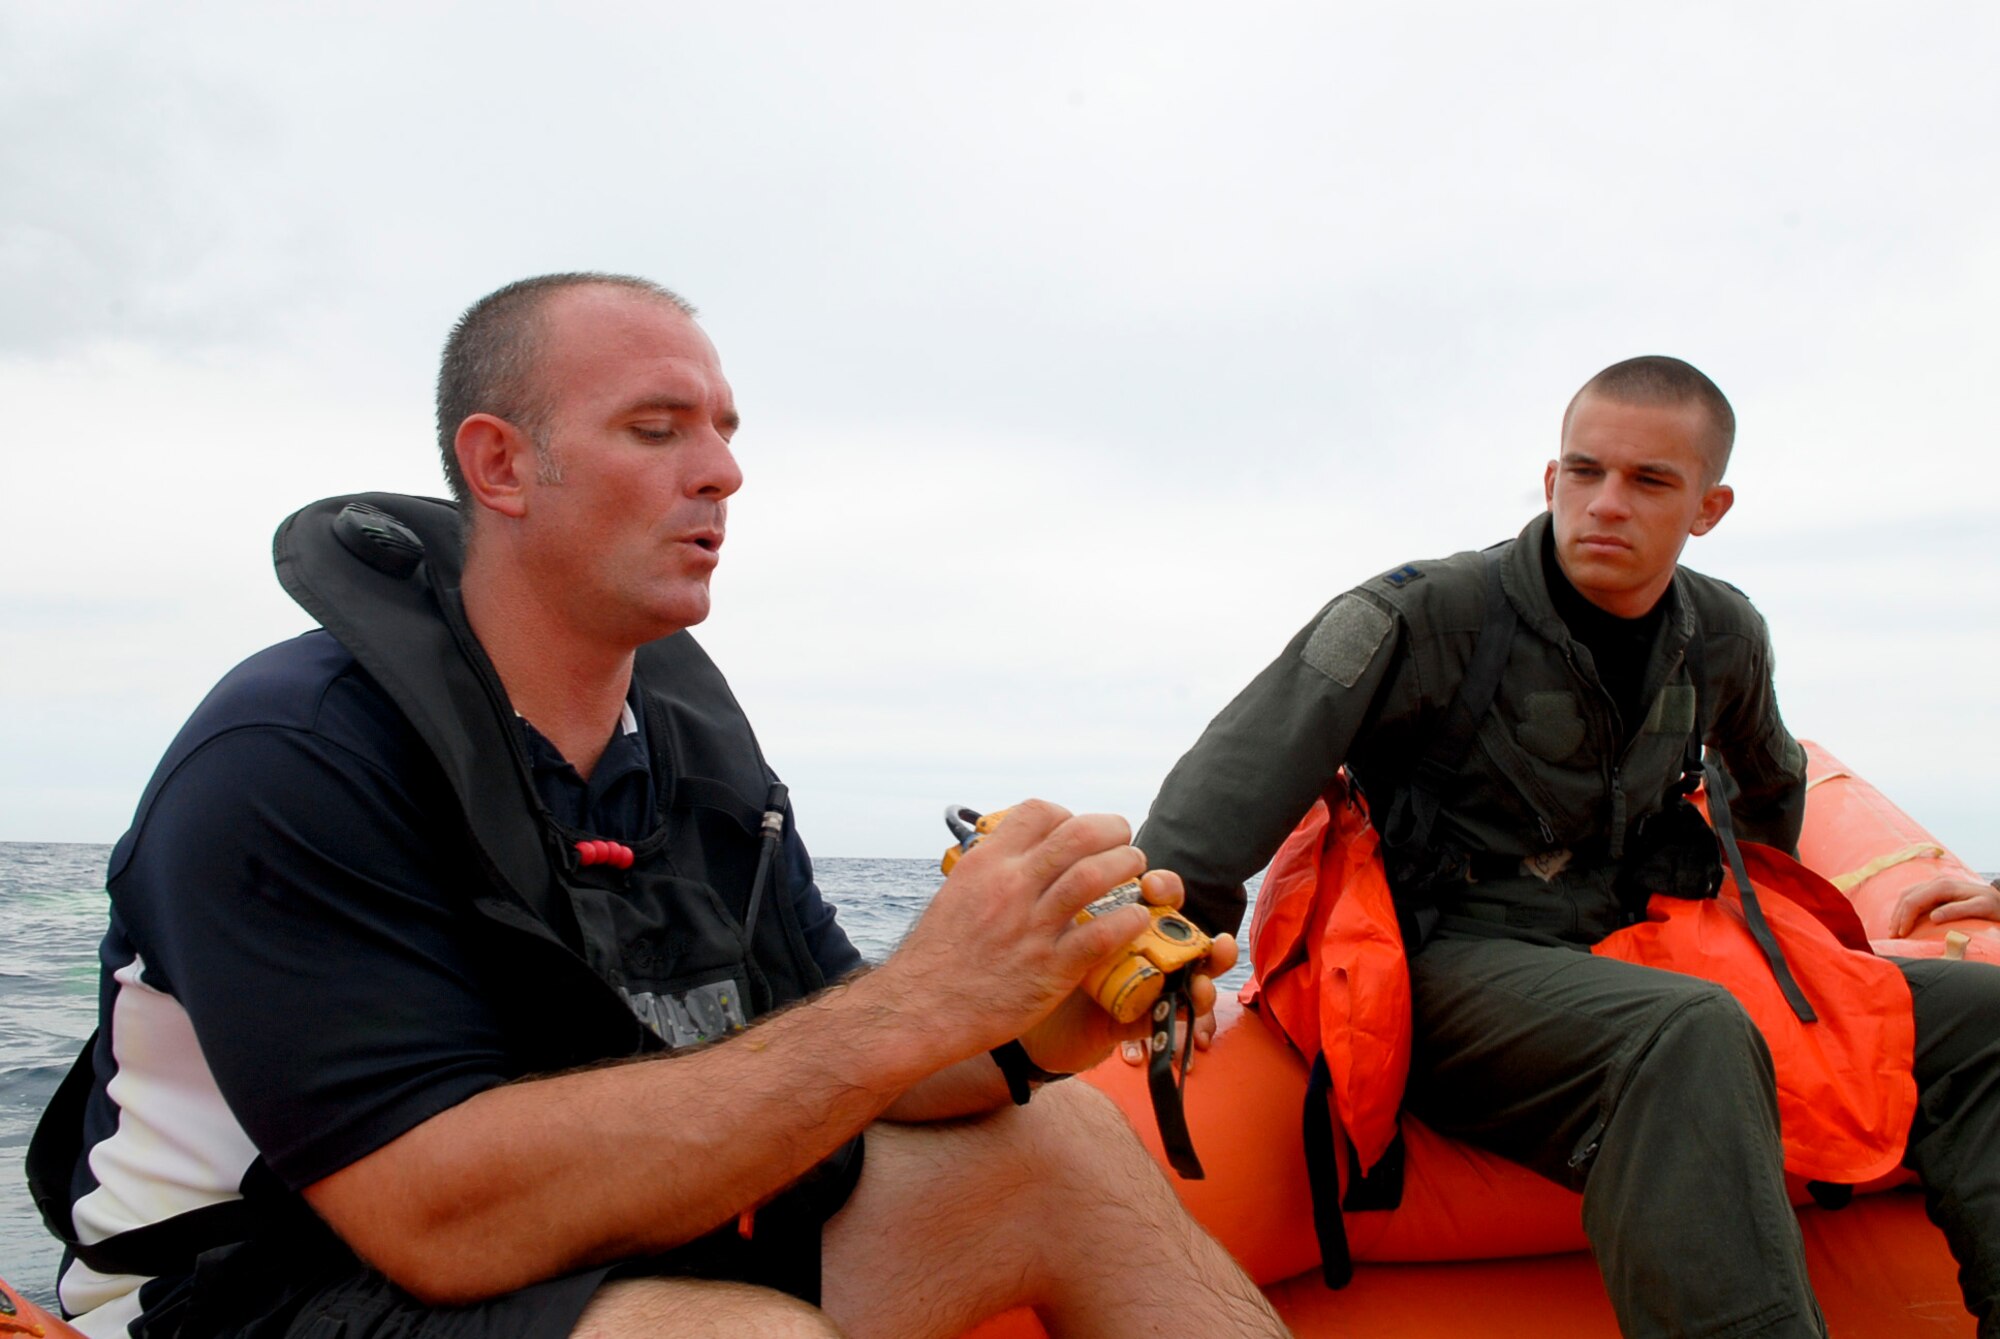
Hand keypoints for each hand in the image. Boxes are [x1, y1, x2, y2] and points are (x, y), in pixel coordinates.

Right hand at [883, 800, 1155, 1061]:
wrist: (920, 1009)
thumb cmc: (939, 955)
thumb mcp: (958, 891)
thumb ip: (993, 868)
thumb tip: (1023, 851)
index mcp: (987, 864)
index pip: (1040, 812)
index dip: (1069, 815)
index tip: (1079, 832)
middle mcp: (1010, 887)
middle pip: (1078, 834)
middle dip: (1112, 831)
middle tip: (1123, 841)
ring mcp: (1031, 928)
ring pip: (1094, 876)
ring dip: (1126, 867)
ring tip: (1136, 870)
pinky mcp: (1049, 970)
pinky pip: (1101, 934)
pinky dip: (1128, 920)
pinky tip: (1136, 918)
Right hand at [1890, 876, 1999, 937]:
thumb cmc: (1994, 905)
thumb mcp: (1980, 908)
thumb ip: (1957, 911)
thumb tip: (1933, 917)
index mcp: (1943, 887)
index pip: (1913, 900)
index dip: (1904, 918)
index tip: (1901, 935)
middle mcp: (1936, 882)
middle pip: (1906, 897)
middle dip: (1897, 917)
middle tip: (1892, 936)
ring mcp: (1936, 884)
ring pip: (1907, 894)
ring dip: (1898, 912)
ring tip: (1894, 929)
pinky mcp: (1937, 889)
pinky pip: (1914, 895)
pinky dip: (1905, 907)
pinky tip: (1904, 918)